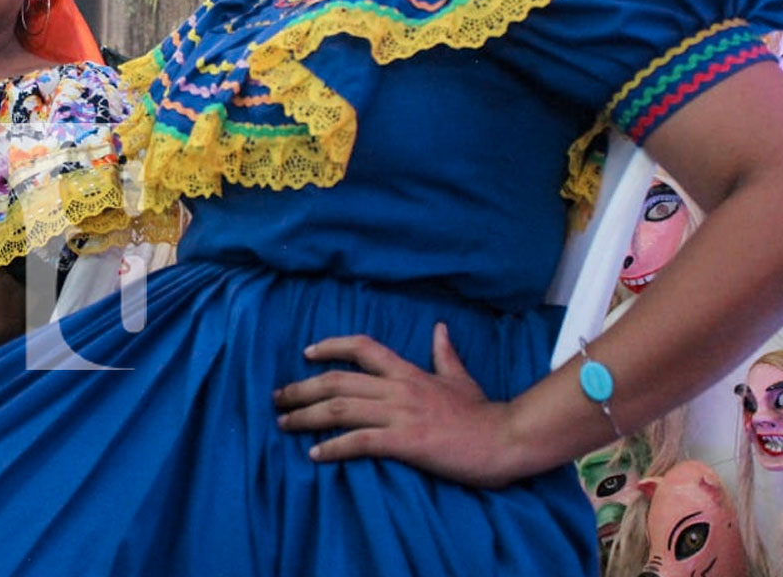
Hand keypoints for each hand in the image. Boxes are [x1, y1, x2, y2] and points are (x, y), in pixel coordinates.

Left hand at [272, 324, 518, 487]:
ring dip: (306, 416)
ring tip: (284, 424)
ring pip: (341, 408)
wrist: (505, 439)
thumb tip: (439, 328)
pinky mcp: (405, 441)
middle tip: (277, 398)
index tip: (306, 354)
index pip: (362, 348)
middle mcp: (398, 388)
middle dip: (302, 388)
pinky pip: (359, 441)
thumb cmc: (482, 413)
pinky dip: (333, 447)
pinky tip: (315, 454)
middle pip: (338, 380)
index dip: (330, 347)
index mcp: (408, 371)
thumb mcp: (460, 377)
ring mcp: (400, 414)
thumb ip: (444, 354)